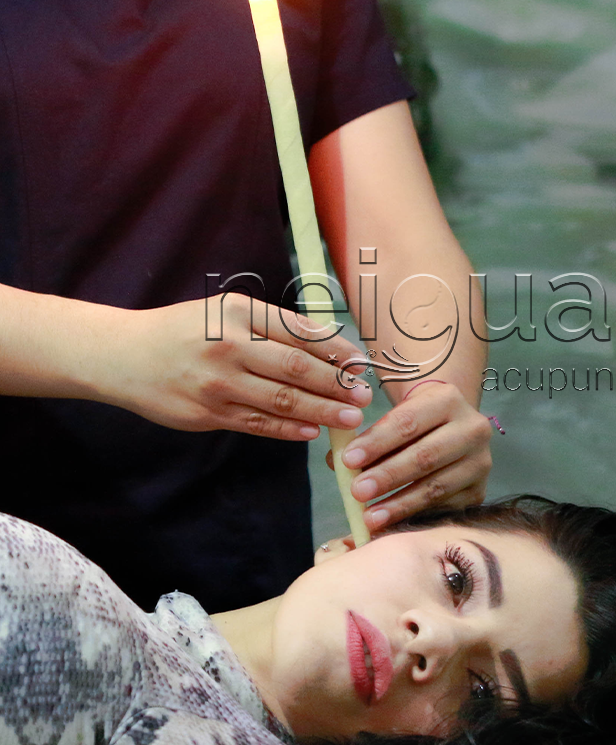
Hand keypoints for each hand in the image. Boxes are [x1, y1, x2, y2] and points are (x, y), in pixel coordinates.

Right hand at [97, 293, 370, 439]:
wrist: (124, 355)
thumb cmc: (184, 330)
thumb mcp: (224, 311)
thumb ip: (271, 326)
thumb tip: (327, 347)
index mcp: (239, 312)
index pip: (299, 332)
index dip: (336, 350)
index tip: (361, 364)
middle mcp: (229, 345)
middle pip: (295, 368)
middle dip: (336, 385)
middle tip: (363, 396)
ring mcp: (217, 383)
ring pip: (280, 401)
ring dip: (321, 412)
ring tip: (349, 418)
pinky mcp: (207, 414)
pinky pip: (257, 425)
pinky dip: (288, 430)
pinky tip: (312, 433)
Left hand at [326, 382, 491, 528]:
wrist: (448, 428)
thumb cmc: (411, 423)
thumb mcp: (391, 418)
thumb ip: (365, 438)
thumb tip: (338, 464)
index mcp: (447, 400)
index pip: (408, 422)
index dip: (377, 442)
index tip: (349, 460)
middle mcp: (472, 428)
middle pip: (425, 456)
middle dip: (387, 476)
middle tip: (357, 492)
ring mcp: (480, 462)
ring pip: (436, 487)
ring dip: (399, 504)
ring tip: (369, 516)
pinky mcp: (479, 491)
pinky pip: (444, 508)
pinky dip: (415, 517)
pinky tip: (391, 525)